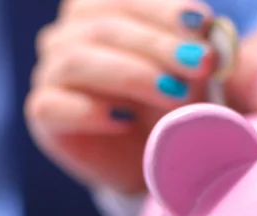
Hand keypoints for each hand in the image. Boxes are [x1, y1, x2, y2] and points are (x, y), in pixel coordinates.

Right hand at [26, 0, 215, 193]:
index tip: (202, 24)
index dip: (163, 9)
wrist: (148, 160)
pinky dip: (90, 111)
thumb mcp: (189, 77)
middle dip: (159, 45)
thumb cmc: (167, 107)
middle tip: (200, 65)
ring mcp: (52, 72)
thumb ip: (197, 52)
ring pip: (79, 61)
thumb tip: (211, 35)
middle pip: (105, 27)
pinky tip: (124, 120)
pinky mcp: (45, 114)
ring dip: (133, 75)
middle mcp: (70, 34)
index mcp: (101, 10)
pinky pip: (52, 105)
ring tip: (175, 95)